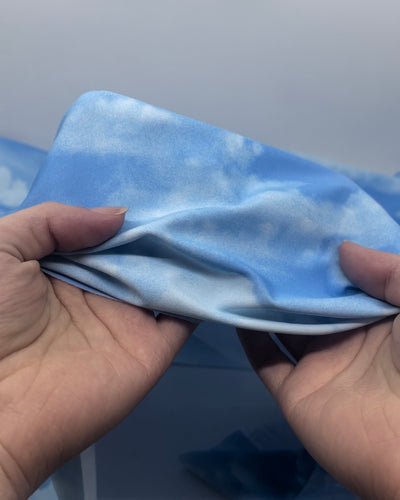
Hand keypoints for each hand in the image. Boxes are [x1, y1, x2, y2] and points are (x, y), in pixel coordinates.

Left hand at [0, 202, 195, 499]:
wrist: (0, 406)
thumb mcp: (3, 247)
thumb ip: (53, 220)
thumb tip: (120, 216)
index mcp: (67, 267)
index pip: (106, 233)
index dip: (129, 211)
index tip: (161, 185)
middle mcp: (102, 290)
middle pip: (142, 253)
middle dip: (165, 227)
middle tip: (198, 195)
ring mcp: (130, 319)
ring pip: (168, 278)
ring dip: (190, 254)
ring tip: (216, 219)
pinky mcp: (153, 348)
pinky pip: (186, 315)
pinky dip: (205, 291)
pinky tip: (222, 261)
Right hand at [238, 242, 399, 499]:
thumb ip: (390, 273)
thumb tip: (342, 250)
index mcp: (379, 318)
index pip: (345, 281)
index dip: (324, 256)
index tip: (298, 227)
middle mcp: (346, 338)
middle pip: (310, 301)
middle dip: (290, 274)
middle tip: (260, 239)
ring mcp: (319, 366)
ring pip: (284, 327)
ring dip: (264, 302)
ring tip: (241, 266)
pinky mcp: (296, 392)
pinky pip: (265, 361)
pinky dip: (248, 337)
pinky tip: (233, 307)